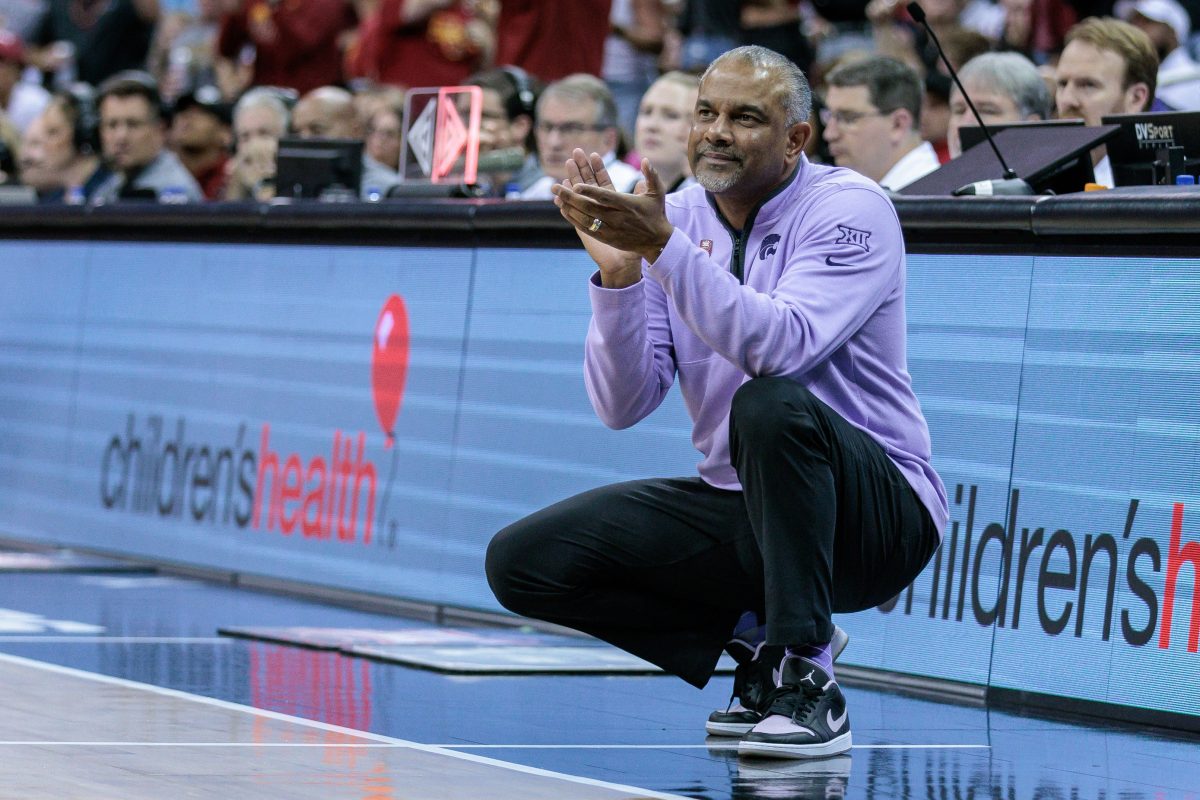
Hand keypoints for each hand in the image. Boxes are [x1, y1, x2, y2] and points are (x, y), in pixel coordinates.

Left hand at [553, 149, 673, 281]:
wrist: (657, 242)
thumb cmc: (656, 213)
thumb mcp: (657, 193)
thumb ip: (651, 175)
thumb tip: (645, 159)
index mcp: (628, 205)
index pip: (605, 196)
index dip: (589, 191)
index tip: (575, 184)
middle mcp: (617, 217)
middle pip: (589, 207)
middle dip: (570, 196)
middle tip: (554, 185)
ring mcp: (610, 229)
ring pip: (585, 218)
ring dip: (569, 206)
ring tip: (556, 195)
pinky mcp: (606, 238)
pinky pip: (586, 228)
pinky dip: (574, 219)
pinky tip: (563, 209)